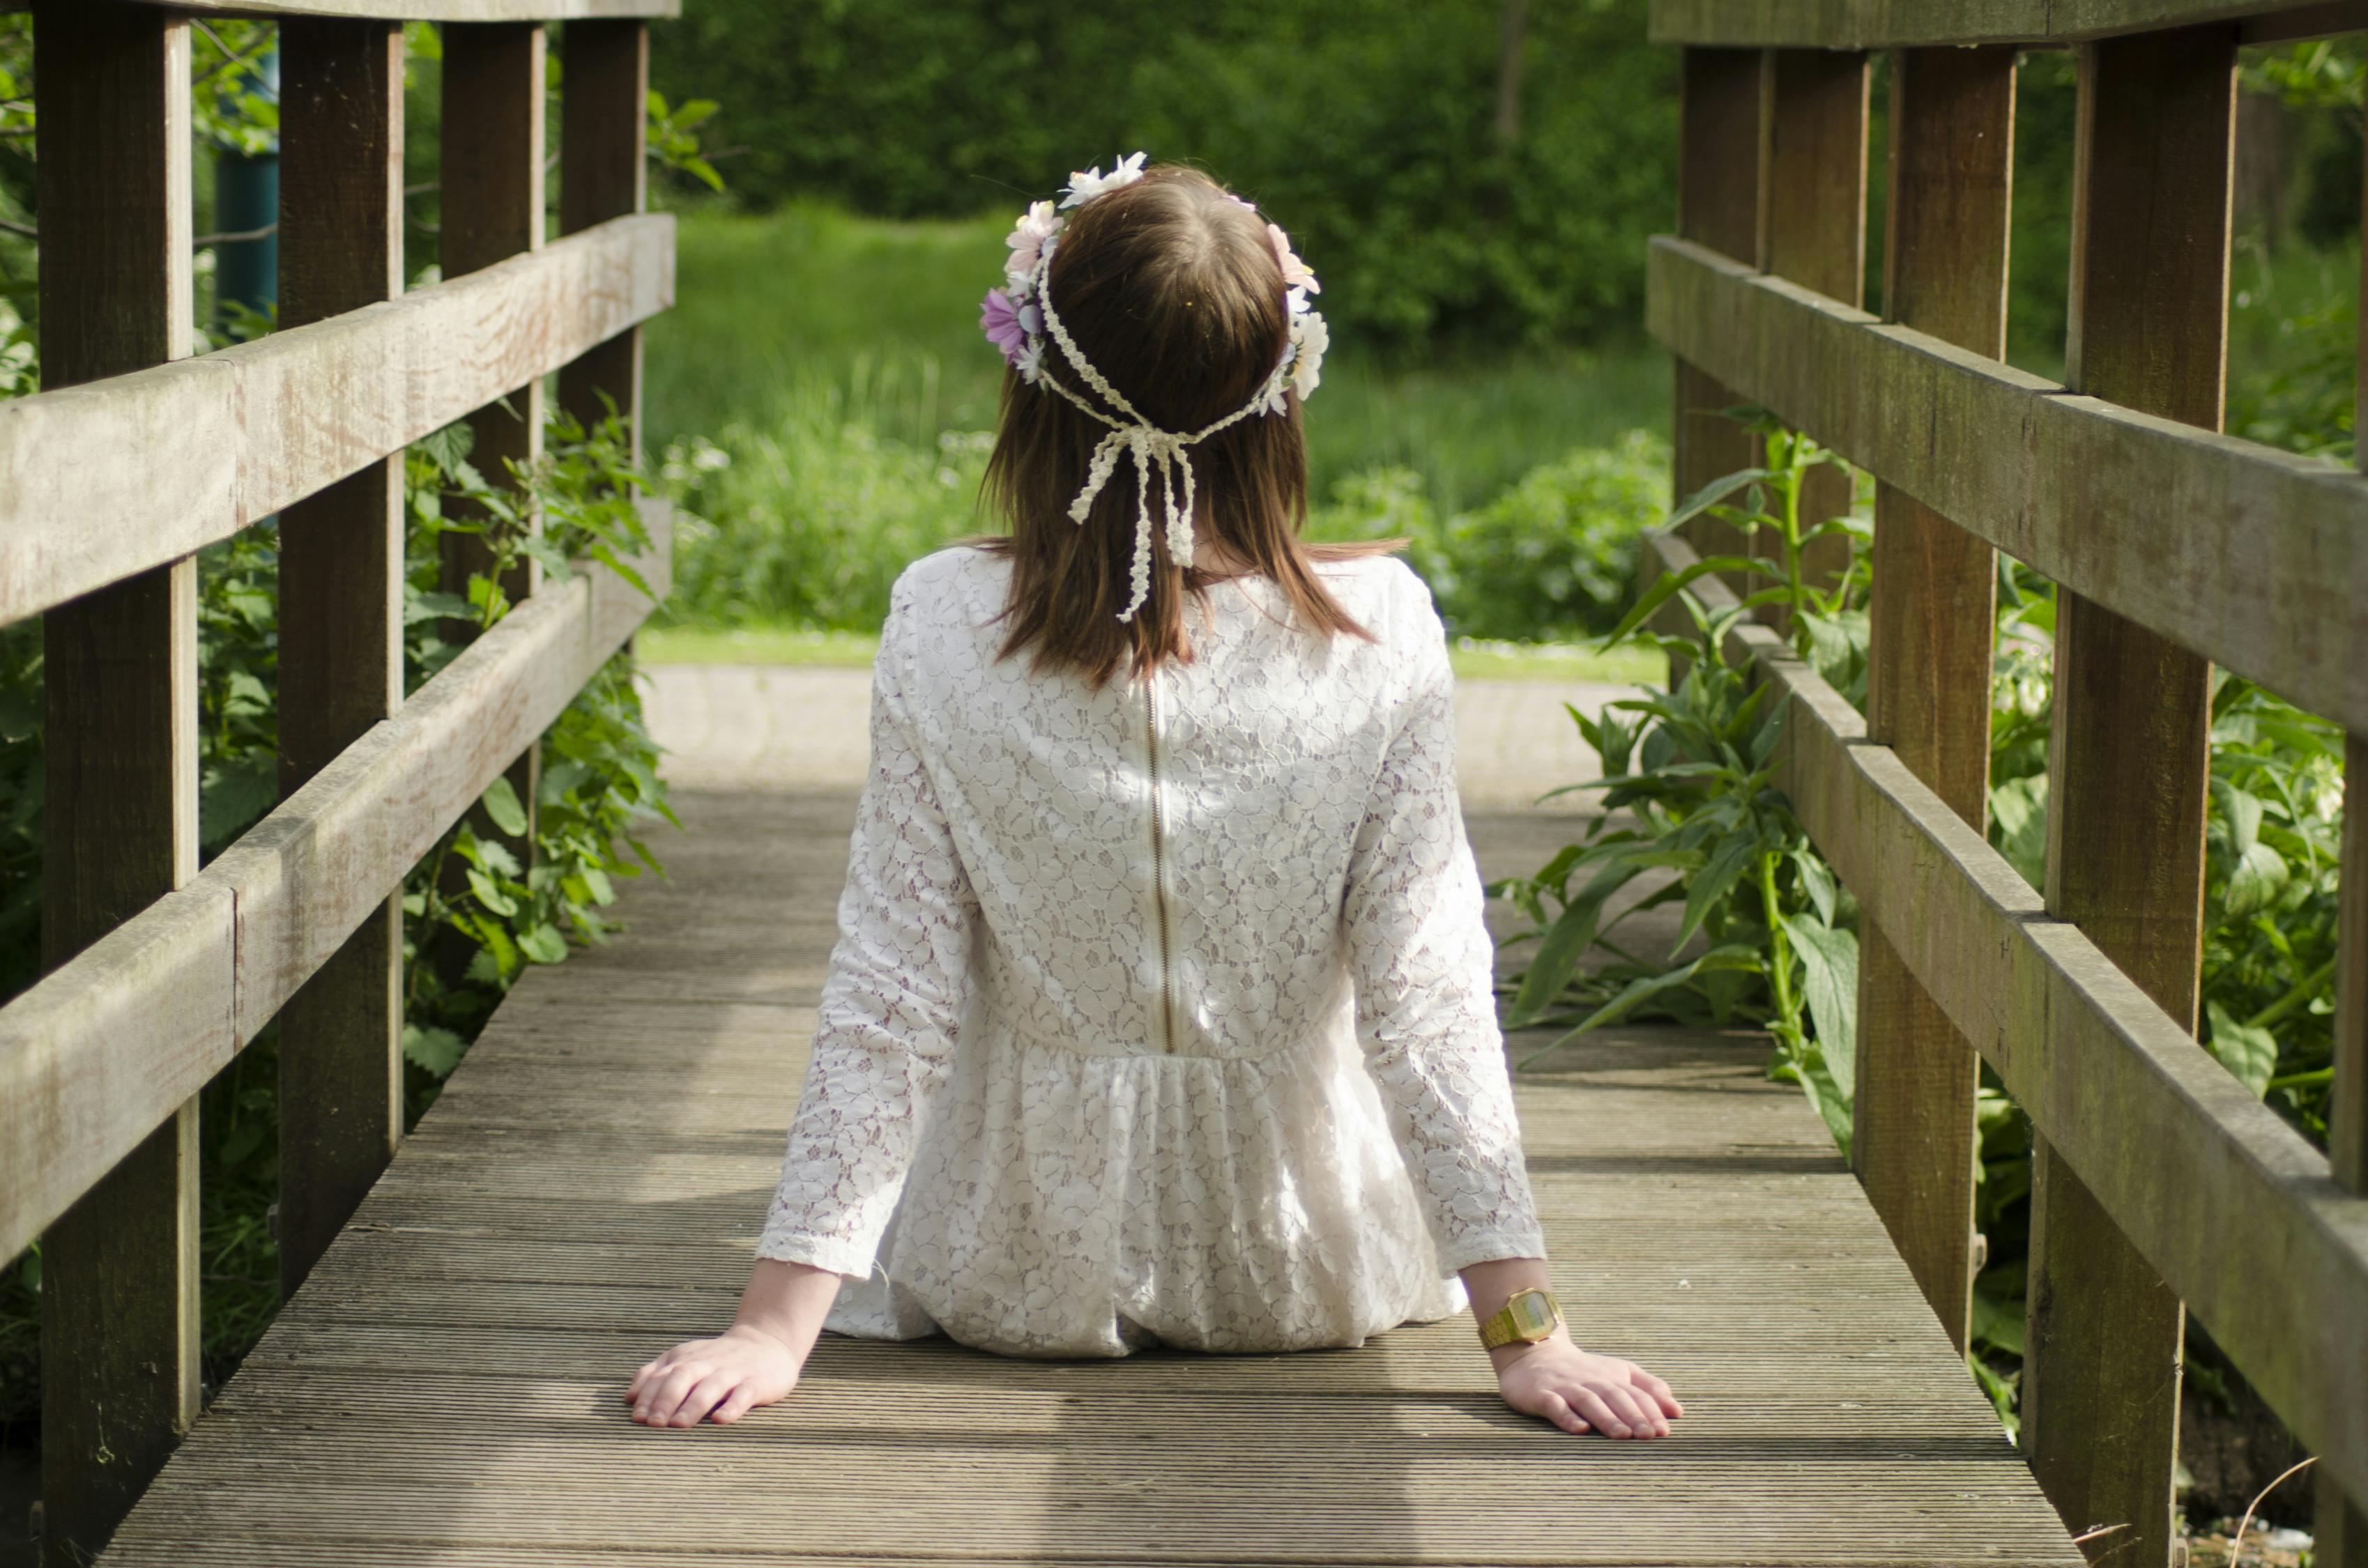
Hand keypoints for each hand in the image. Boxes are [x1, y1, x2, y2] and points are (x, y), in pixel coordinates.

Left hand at [627, 1323, 800, 1427]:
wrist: (769, 1342)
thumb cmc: (719, 1358)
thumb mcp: (686, 1358)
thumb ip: (656, 1373)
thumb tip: (629, 1396)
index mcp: (688, 1359)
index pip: (663, 1375)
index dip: (648, 1395)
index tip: (637, 1418)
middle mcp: (708, 1363)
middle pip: (683, 1377)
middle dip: (666, 1399)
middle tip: (654, 1423)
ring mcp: (734, 1372)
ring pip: (711, 1387)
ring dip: (693, 1405)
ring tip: (679, 1424)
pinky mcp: (758, 1382)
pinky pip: (744, 1394)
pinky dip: (732, 1406)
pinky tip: (721, 1420)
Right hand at [1492, 1335, 1682, 1438]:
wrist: (1535, 1355)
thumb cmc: (1585, 1371)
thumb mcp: (1619, 1373)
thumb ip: (1648, 1388)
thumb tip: (1678, 1411)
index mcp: (1613, 1377)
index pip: (1636, 1393)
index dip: (1651, 1411)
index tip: (1664, 1431)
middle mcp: (1592, 1381)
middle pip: (1616, 1397)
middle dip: (1633, 1416)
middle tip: (1649, 1436)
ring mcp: (1566, 1388)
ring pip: (1589, 1402)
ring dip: (1606, 1418)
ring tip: (1622, 1435)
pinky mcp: (1542, 1395)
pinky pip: (1556, 1406)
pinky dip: (1568, 1416)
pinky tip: (1579, 1429)